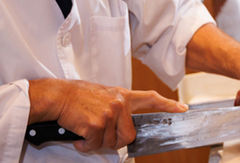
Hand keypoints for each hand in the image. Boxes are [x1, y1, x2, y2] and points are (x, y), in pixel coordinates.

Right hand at [28, 79, 187, 151]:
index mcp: (121, 95)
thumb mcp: (101, 95)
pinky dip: (85, 145)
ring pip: (111, 143)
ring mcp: (108, 114)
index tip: (182, 108)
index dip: (168, 105)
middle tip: (99, 133)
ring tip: (85, 128)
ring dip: (96, 142)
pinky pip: (95, 145)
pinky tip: (79, 134)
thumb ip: (115, 106)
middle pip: (129, 136)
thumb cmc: (75, 96)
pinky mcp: (97, 124)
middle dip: (115, 141)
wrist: (58, 96)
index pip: (149, 98)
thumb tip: (119, 125)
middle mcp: (118, 104)